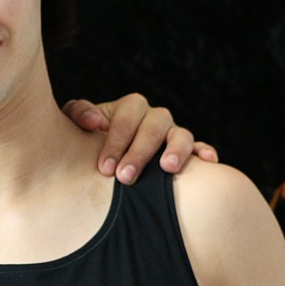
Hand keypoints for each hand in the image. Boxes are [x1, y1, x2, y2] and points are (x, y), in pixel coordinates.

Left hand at [63, 94, 218, 184]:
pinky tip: (208, 161)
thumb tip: (93, 121)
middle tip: (125, 177)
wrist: (101, 154)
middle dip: (139, 153)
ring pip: (181, 134)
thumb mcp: (77, 124)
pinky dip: (205, 152)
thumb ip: (79, 114)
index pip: (125, 119)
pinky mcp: (187, 149)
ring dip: (176, 150)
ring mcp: (173, 132)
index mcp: (129, 107)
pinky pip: (200, 147)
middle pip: (153, 127)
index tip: (104, 168)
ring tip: (167, 168)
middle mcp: (154, 117)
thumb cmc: (87, 139)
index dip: (115, 142)